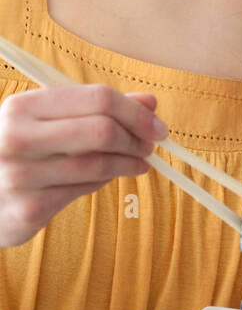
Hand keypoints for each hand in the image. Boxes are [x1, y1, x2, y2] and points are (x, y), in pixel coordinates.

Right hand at [0, 85, 166, 246]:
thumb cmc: (17, 151)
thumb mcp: (47, 120)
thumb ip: (96, 109)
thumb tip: (151, 102)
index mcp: (22, 107)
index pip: (97, 99)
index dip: (136, 112)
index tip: (157, 125)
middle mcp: (17, 139)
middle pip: (102, 130)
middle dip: (136, 138)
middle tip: (149, 146)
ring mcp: (20, 177)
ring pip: (97, 164)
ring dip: (128, 163)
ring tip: (137, 162)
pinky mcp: (28, 210)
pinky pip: (83, 190)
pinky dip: (105, 180)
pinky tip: (110, 176)